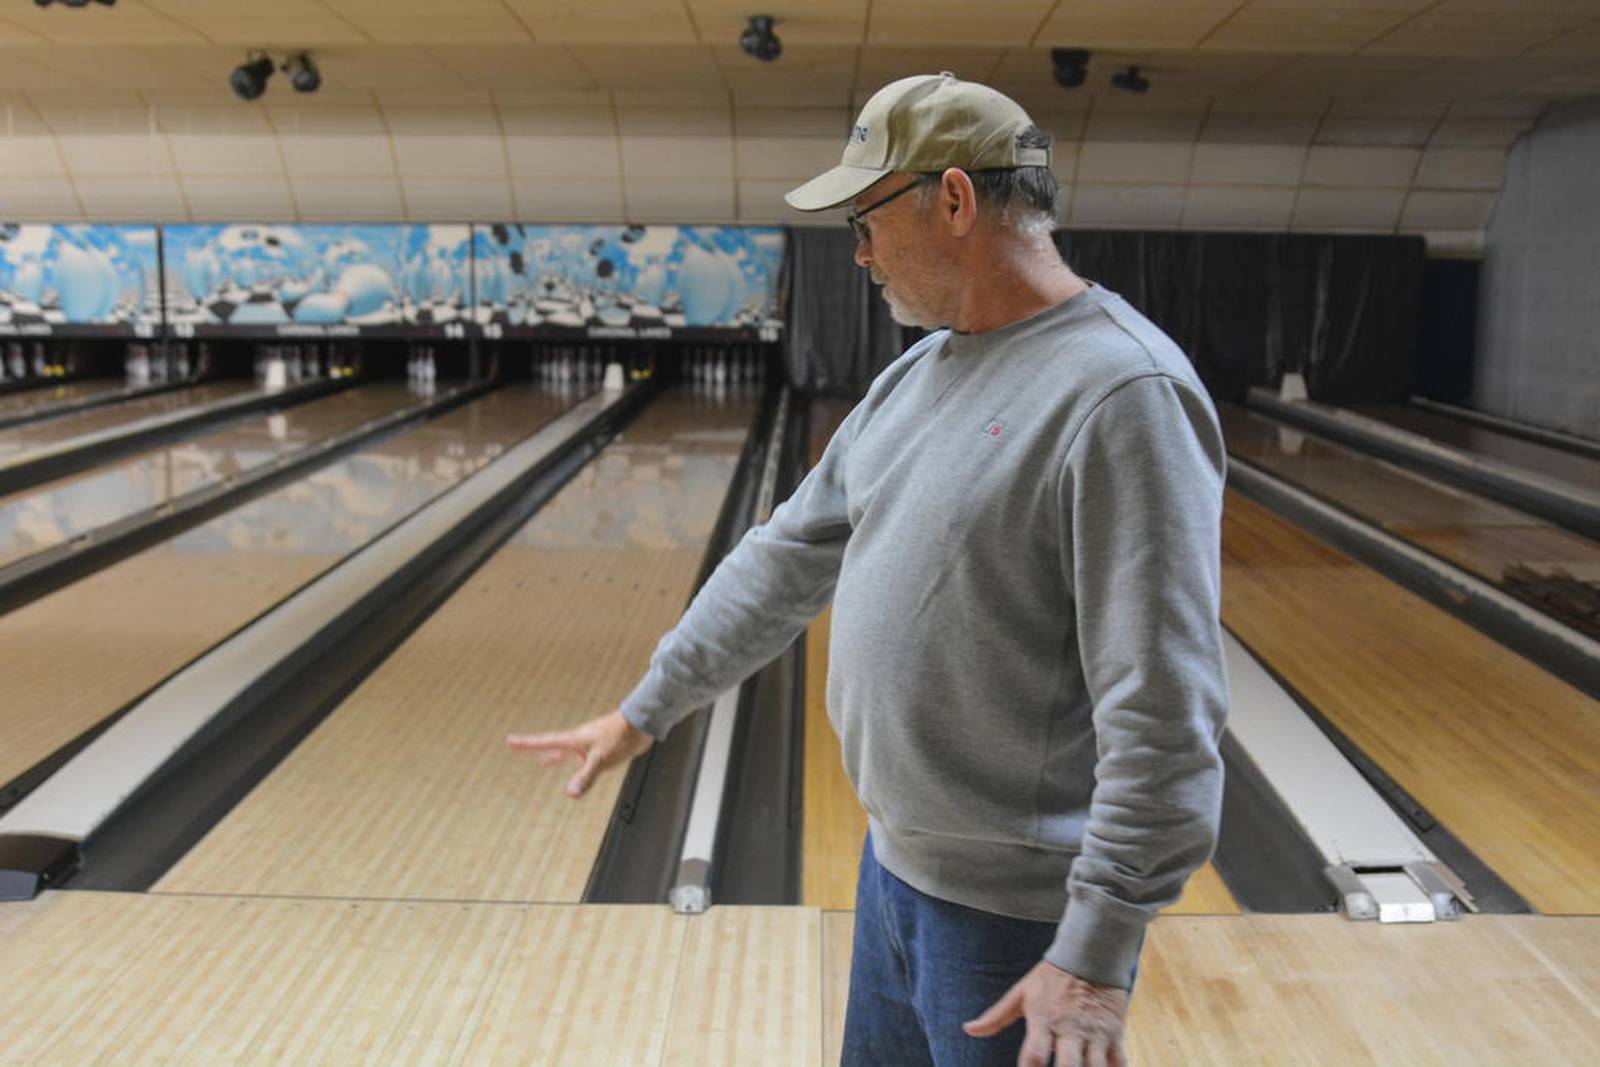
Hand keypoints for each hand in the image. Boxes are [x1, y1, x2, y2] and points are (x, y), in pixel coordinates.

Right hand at [507, 709, 653, 797]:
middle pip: (552, 746)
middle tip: (519, 746)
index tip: (509, 741)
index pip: (544, 742)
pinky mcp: (602, 748)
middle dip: (536, 748)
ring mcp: (590, 744)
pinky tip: (581, 767)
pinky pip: (583, 758)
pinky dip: (578, 764)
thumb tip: (569, 794)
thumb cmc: (621, 736)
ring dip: (556, 756)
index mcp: (574, 739)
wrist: (643, 724)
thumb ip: (586, 776)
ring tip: (544, 761)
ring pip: (569, 752)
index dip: (526, 744)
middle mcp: (579, 741)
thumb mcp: (601, 759)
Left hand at [963, 960, 1129, 1066]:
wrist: (1090, 953)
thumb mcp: (1021, 994)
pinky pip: (1121, 1062)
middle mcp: (1069, 1030)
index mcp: (1044, 1021)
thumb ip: (996, 1016)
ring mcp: (1094, 1033)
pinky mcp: (1115, 1033)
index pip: (1034, 1056)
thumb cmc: (1051, 977)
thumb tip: (968, 1029)